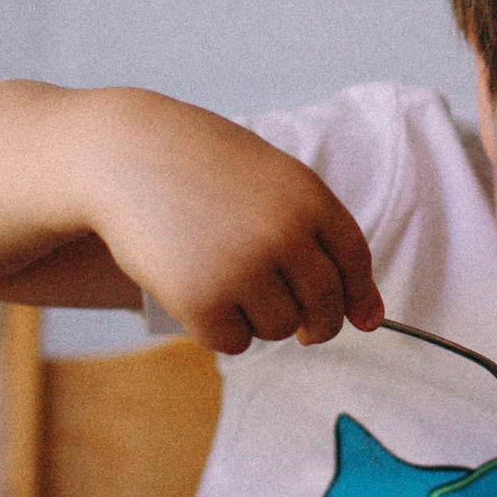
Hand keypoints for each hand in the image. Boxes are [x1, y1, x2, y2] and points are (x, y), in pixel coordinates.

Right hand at [80, 92, 382, 353]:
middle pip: (325, 307)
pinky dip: (221, 329)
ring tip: (227, 280)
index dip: (358, 297)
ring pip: (280, 328)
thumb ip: (323, 241)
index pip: (355, 264)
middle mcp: (284, 234)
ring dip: (260, 318)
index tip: (360, 318)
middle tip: (300, 324)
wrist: (124, 155)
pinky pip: (234, 342)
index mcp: (310, 199)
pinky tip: (199, 293)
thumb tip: (373, 320)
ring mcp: (242, 267)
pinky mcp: (201, 300)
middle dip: (318, 325)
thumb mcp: (274, 182)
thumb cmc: (203, 168)